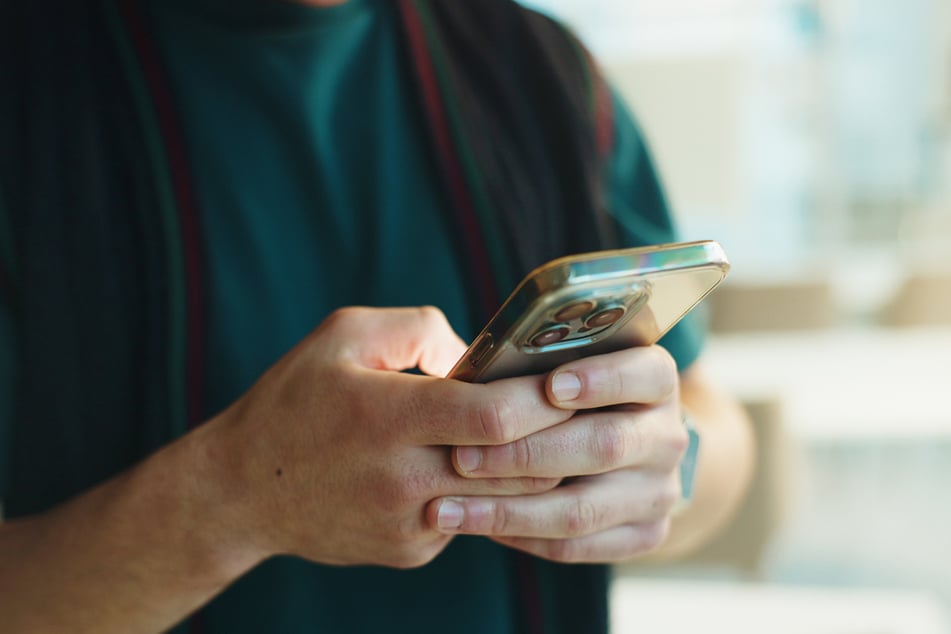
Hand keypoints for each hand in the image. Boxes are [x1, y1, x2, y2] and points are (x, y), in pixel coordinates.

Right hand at [209, 307, 570, 568]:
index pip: (492, 416)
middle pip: (515, 465)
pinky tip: (471, 465)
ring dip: (530, 467)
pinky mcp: (411, 550)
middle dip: (556, 436)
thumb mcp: (343, 336)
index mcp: (387, 417)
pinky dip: (482, 491)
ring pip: (502, 499)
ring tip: (543, 432)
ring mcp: (409, 524)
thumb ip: (418, 329)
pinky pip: (470, 518)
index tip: (570, 378)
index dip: (541, 398)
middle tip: (581, 407)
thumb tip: (476, 354)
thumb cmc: (294, 401)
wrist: (241, 491)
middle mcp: (402, 479)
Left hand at [427, 345, 688, 562]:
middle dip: (526, 453)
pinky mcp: (646, 535)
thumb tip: (479, 375)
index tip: (550, 387)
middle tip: (460, 458)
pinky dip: (521, 536)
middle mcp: (668, 436)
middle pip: (604, 446)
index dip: (600, 380)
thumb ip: (540, 364)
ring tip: (447, 508)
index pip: (643, 375)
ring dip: (508, 509)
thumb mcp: (570, 363)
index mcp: (657, 380)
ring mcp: (661, 491)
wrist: (631, 447)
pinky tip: (475, 525)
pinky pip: (575, 546)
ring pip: (582, 508)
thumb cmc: (575, 392)